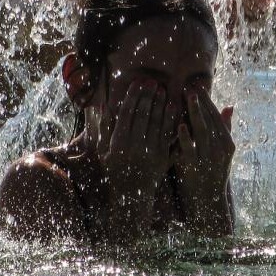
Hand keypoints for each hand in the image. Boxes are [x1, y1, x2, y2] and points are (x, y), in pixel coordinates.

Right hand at [97, 79, 178, 236]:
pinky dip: (170, 119)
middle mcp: (133, 145)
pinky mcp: (162, 157)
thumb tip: (103, 105)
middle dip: (148, 96)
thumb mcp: (103, 151)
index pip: (126, 113)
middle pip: (142, 114)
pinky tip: (172, 106)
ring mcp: (148, 152)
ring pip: (156, 122)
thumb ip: (103, 128)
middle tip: (153, 81)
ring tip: (162, 89)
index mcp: (118, 142)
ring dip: (159, 104)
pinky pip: (167, 134)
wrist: (132, 194)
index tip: (138, 82)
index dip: (133, 96)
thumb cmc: (115, 170)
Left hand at [173, 88, 234, 233]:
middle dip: (200, 102)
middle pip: (210, 121)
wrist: (209, 202)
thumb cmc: (215, 173)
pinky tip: (180, 124)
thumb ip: (225, 129)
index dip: (207, 101)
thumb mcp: (223, 152)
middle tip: (190, 86)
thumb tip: (229, 106)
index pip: (217, 117)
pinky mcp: (195, 168)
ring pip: (202, 131)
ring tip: (186, 97)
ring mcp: (208, 159)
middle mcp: (220, 150)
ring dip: (194, 113)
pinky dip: (186, 137)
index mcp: (227, 144)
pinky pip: (190, 149)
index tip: (198, 87)